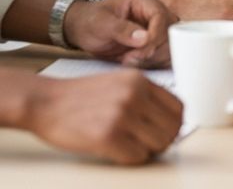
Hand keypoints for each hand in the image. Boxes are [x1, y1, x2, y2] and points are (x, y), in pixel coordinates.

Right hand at [24, 70, 181, 164]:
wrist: (47, 102)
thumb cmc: (83, 96)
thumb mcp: (120, 82)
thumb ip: (145, 94)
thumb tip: (169, 117)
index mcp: (141, 81)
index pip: (179, 107)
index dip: (175, 124)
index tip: (166, 131)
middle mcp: (135, 95)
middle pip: (172, 128)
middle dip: (165, 140)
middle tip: (151, 145)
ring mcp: (122, 115)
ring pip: (159, 144)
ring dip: (150, 151)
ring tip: (135, 148)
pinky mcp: (107, 137)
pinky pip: (137, 156)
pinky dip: (133, 159)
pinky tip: (121, 152)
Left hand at [63, 0, 173, 68]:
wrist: (83, 29)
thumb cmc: (90, 21)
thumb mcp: (101, 24)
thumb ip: (122, 30)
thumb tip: (145, 38)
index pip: (160, 16)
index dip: (155, 36)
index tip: (142, 52)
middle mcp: (154, 9)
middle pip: (169, 30)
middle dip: (153, 49)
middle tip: (131, 58)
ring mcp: (156, 24)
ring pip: (169, 43)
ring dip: (153, 57)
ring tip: (129, 60)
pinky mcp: (155, 39)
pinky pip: (164, 52)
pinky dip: (154, 62)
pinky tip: (137, 63)